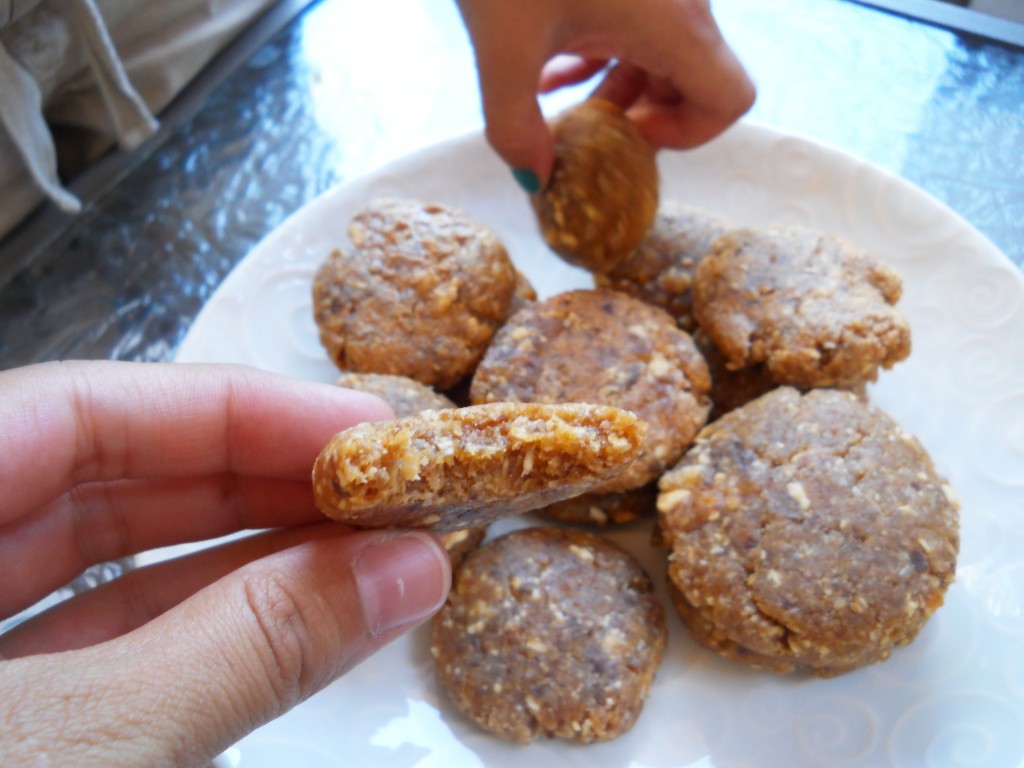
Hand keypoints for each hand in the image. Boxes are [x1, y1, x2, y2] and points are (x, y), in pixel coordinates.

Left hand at [0, 361, 450, 766]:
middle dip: (255, 483)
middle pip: (103, 481)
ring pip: (112, 571)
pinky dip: (208, 637)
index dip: (231, 408)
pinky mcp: (9, 722)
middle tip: (380, 491)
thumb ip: (243, 647)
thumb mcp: (89, 739)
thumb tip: (404, 570)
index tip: (360, 431)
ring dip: (251, 563)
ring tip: (368, 558)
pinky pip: (107, 653)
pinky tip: (301, 625)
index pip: (78, 410)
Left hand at [456, 0, 754, 188]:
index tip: (628, 139)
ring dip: (616, 89)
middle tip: (589, 136)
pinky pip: (636, 25)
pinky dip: (602, 55)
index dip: (687, 134)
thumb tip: (533, 181)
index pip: (729, 99)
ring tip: (557, 107)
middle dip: (642, 117)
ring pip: (662, 52)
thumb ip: (513, 127)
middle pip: (695, 79)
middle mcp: (680, 0)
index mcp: (672, 21)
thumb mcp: (501, 46)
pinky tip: (549, 69)